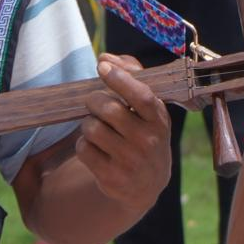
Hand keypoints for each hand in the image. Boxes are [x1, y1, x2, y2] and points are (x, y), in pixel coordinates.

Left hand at [76, 53, 170, 212]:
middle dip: (94, 101)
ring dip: (88, 123)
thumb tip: (106, 58)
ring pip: (92, 128)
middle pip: (108, 109)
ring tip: (98, 128)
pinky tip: (95, 148)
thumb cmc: (144, 133)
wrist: (146, 184)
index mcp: (159, 120)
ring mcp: (130, 161)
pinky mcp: (112, 177)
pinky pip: (84, 148)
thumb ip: (131, 75)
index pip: (141, 96)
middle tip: (95, 103)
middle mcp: (148, 141)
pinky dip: (83, 144)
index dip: (120, 79)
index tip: (102, 67)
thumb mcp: (148, 108)